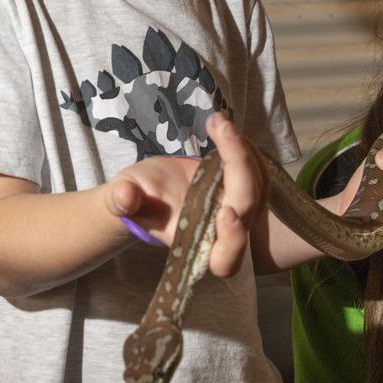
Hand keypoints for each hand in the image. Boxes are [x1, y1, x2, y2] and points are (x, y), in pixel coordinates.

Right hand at [103, 114, 267, 276]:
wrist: (150, 188)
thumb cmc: (136, 199)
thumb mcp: (123, 197)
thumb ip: (122, 200)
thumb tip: (124, 197)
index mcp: (197, 246)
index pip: (226, 259)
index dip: (233, 241)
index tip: (227, 213)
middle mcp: (224, 231)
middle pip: (249, 206)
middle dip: (240, 166)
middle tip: (223, 131)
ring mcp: (238, 209)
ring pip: (260, 184)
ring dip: (243, 150)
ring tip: (218, 123)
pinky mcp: (243, 188)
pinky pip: (258, 169)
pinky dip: (244, 146)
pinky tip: (223, 128)